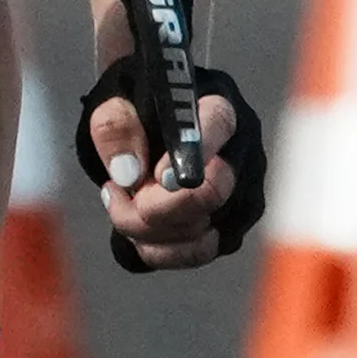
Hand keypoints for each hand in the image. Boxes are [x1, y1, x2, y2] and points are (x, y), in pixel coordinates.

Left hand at [74, 60, 267, 272]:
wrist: (150, 132)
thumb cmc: (139, 112)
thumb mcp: (116, 102)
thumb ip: (115, 127)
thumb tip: (128, 174)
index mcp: (218, 108)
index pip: (217, 125)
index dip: (187, 156)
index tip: (155, 174)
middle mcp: (240, 155)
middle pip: (211, 195)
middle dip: (154, 204)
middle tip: (119, 190)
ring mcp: (240, 198)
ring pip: (199, 234)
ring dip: (145, 229)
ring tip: (118, 199)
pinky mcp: (228, 230)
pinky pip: (193, 255)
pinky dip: (154, 248)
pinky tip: (132, 221)